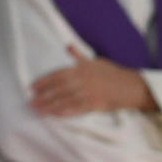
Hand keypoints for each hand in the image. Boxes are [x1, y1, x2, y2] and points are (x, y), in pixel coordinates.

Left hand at [30, 45, 156, 116]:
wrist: (131, 86)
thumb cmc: (112, 72)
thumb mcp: (96, 61)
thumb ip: (79, 56)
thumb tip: (68, 46)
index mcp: (82, 68)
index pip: (58, 75)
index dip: (44, 81)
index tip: (32, 87)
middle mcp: (83, 80)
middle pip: (59, 89)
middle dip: (44, 96)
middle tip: (31, 101)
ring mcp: (89, 93)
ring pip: (65, 100)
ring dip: (50, 106)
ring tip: (38, 110)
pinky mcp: (95, 105)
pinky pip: (77, 109)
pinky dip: (65, 112)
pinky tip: (55, 115)